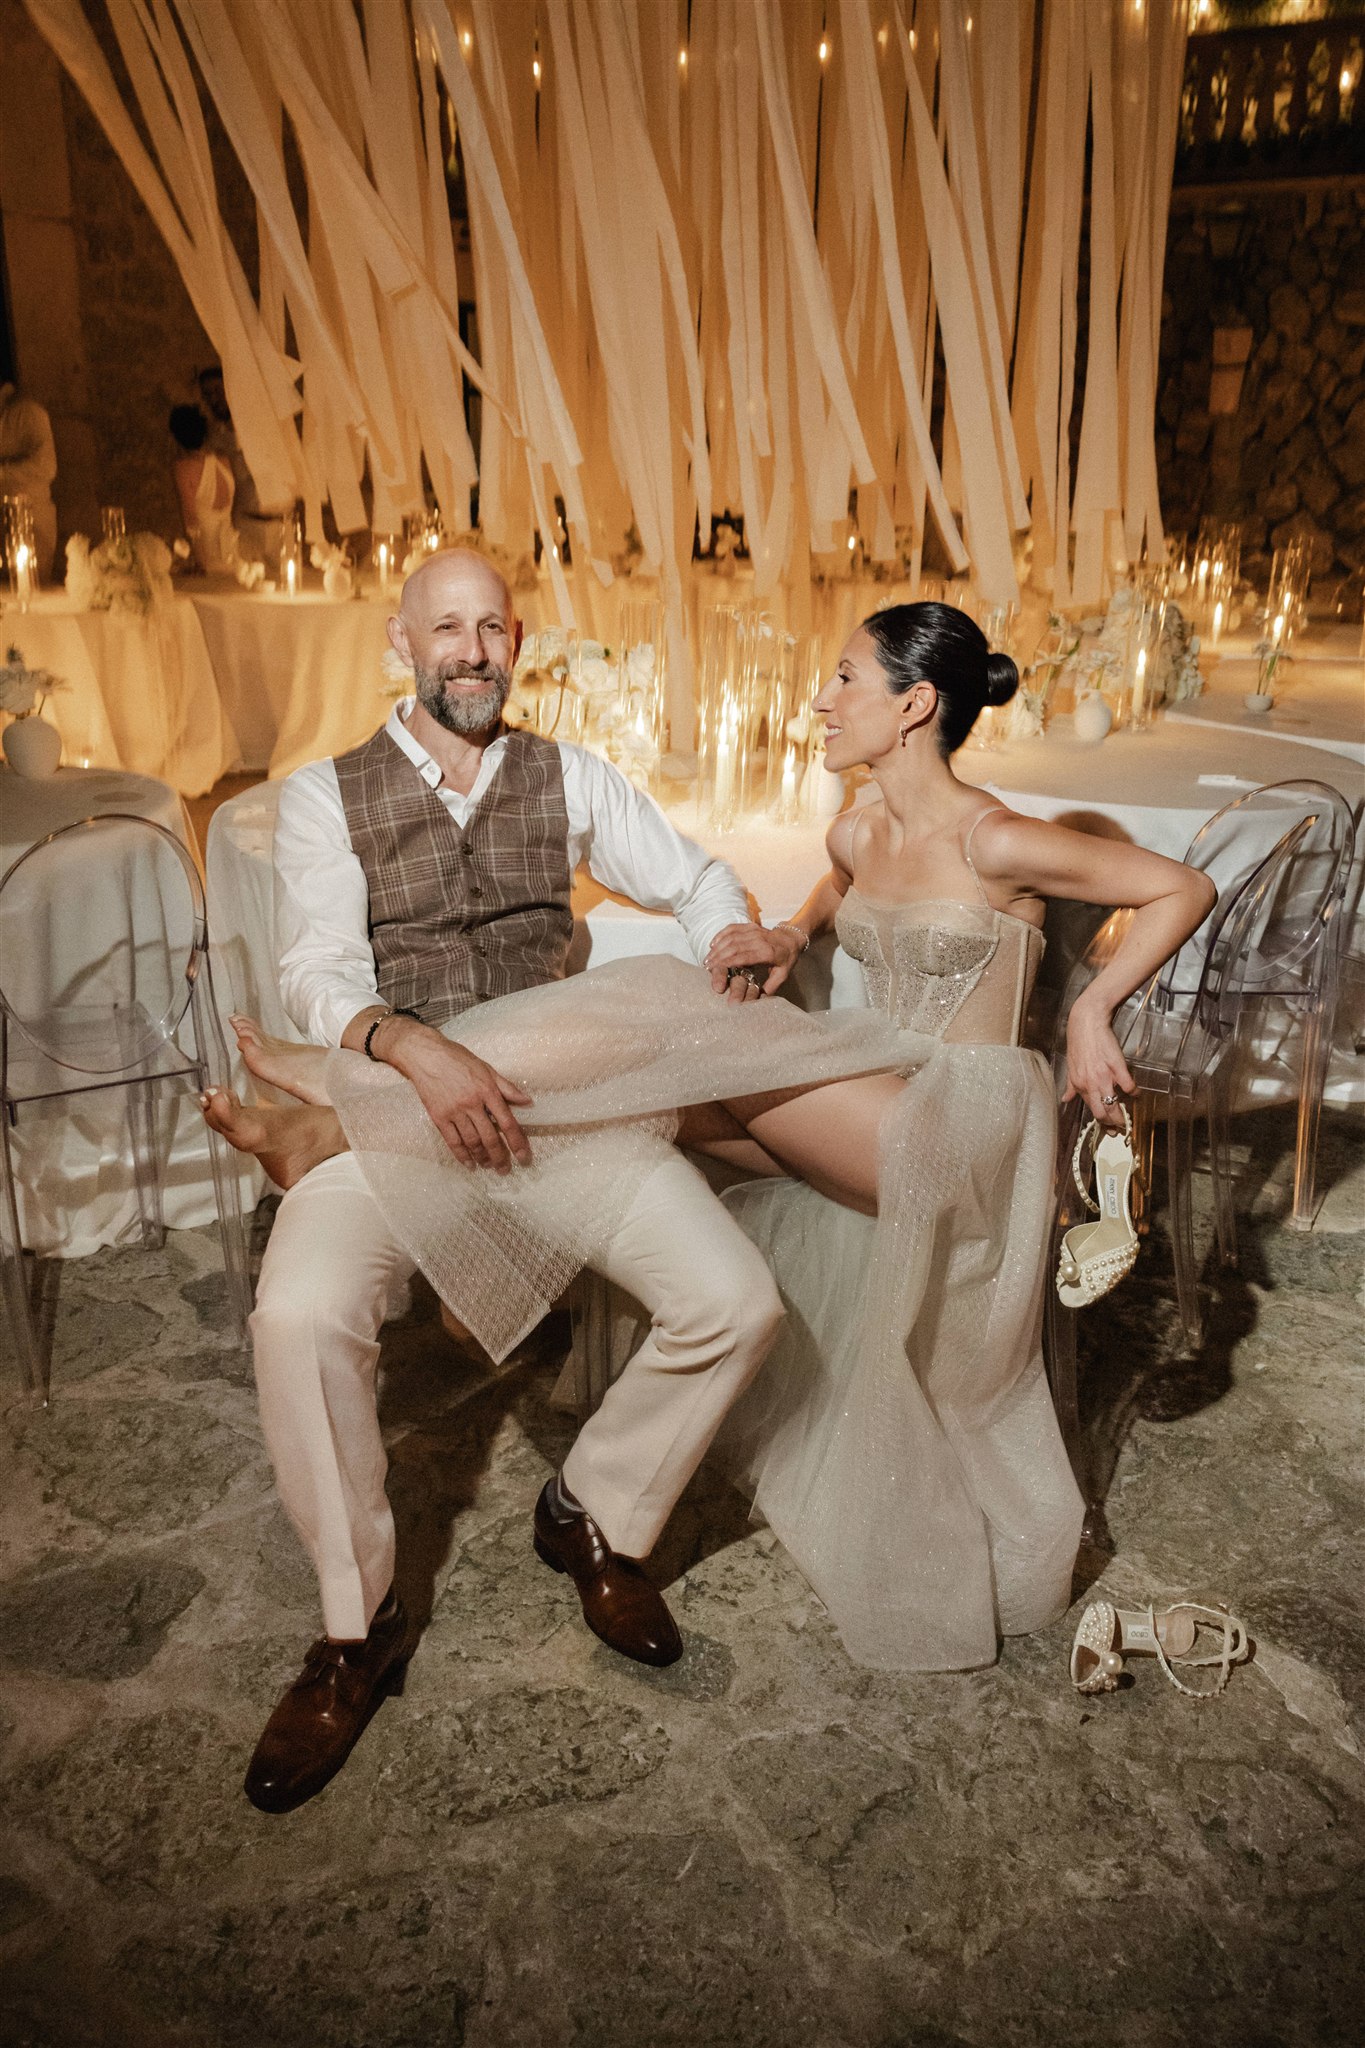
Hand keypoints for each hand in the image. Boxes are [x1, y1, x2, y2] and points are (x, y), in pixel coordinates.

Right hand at [379, 1019, 533, 1170]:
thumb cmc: (458, 1059)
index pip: (508, 1122)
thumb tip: (528, 1101)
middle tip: (505, 1169)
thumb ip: (507, 1087)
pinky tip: (469, 1164)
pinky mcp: (439, 1117)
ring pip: (472, 1142)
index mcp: (487, 1091)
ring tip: (489, 1166)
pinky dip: (462, 1155)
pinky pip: (452, 1141)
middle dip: (500, 1157)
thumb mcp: (487, 1069)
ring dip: (482, 1157)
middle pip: (490, 1137)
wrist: (426, 1055)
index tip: (524, 1157)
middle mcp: (472, 1103)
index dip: (518, 1142)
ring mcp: (454, 1111)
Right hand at [705, 922, 803, 1000]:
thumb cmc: (786, 959)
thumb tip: (758, 1001)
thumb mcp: (782, 975)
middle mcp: (759, 939)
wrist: (791, 938)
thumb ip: (770, 987)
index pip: (744, 956)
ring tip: (707, 960)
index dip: (728, 962)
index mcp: (767, 952)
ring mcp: (753, 931)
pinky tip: (712, 945)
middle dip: (718, 957)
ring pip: (730, 938)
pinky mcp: (749, 926)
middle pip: (733, 947)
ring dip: (717, 948)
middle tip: (707, 967)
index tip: (715, 969)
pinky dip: (720, 936)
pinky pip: (731, 929)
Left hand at [1063, 997, 1134, 1128]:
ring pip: (1113, 1105)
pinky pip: (1128, 1086)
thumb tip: (1066, 1099)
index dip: (1101, 1122)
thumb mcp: (1071, 1066)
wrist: (1087, 1022)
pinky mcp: (1117, 1066)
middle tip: (1120, 1129)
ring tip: (1128, 1120)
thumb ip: (1071, 1085)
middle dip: (1112, 1125)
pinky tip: (1136, 1093)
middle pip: (1101, 1113)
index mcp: (1079, 1084)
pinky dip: (1134, 1092)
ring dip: (1122, 1116)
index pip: (1091, 1110)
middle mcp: (1090, 1083)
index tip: (1108, 1128)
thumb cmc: (1080, 1042)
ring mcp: (1104, 1076)